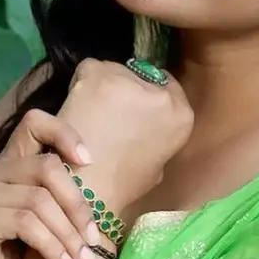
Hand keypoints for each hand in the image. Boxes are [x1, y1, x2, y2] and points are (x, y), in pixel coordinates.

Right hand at [0, 109, 102, 258]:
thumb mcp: (52, 225)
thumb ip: (64, 197)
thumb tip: (107, 175)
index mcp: (8, 168)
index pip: (34, 123)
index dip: (65, 133)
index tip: (90, 161)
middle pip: (45, 166)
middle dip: (78, 204)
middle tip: (94, 238)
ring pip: (38, 199)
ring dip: (69, 234)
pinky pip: (24, 223)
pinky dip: (53, 246)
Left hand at [56, 59, 193, 215]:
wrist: (86, 189)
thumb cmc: (121, 186)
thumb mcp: (158, 166)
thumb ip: (157, 137)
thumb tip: (145, 126)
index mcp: (182, 116)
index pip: (168, 86)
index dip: (148, 94)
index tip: (132, 104)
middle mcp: (160, 94)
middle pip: (142, 76)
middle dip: (126, 90)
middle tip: (108, 112)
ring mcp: (128, 81)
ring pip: (115, 71)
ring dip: (104, 86)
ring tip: (90, 112)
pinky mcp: (98, 75)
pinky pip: (90, 69)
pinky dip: (82, 83)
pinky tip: (77, 107)